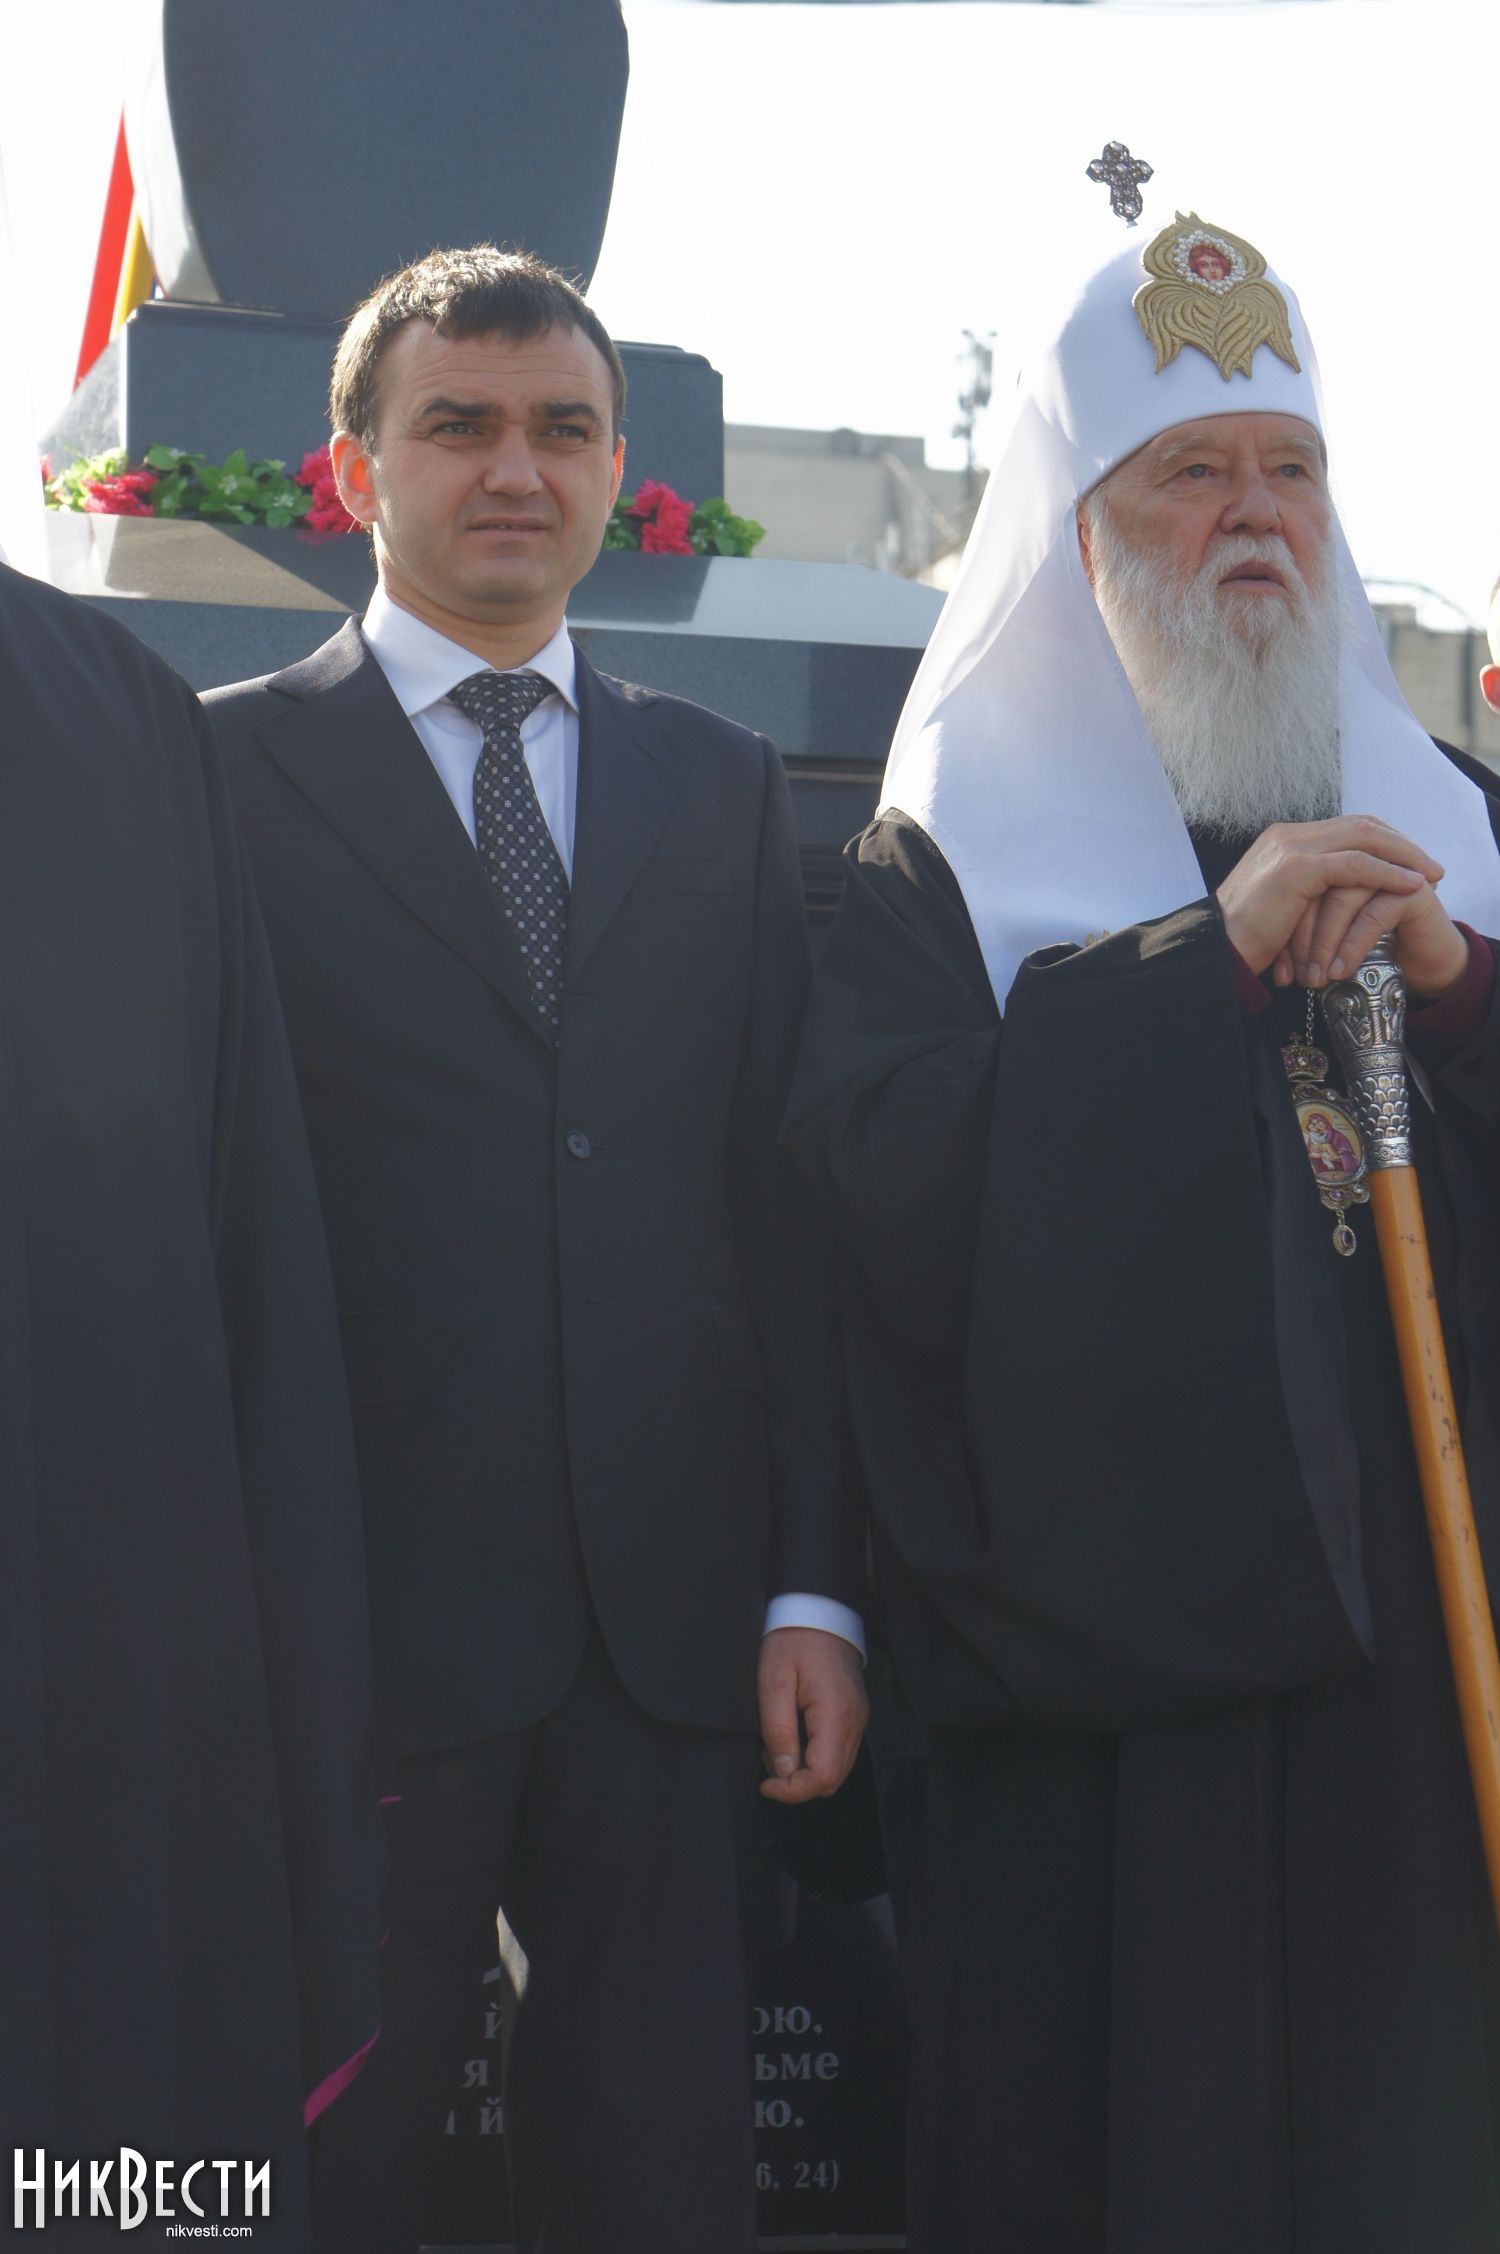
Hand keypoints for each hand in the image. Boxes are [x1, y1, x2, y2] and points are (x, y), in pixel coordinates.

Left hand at [757, 1627, 867, 1804]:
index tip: (765, 1784)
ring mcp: (858, 1719)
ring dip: (806, 1771)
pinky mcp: (854, 1715)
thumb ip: (778, 1730)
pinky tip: (793, 1738)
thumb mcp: (773, 1681)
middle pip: (833, 1780)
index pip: (823, 1776)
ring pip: (837, 1769)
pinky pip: (838, 1751)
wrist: (819, 1611)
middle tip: (768, 1764)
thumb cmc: (794, 1640)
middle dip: (798, 1784)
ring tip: (777, 1748)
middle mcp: (854, 1721)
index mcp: (836, 1714)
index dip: (792, 1791)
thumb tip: (783, 1770)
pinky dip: (815, 1757)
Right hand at [1217, 816, 1465, 997]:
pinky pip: (1356, 865)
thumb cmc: (1245, 940)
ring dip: (1405, 856)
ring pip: (1364, 837)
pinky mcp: (1297, 869)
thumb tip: (1341, 899)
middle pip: (1361, 824)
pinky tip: (1412, 885)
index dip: (1384, 842)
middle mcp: (1288, 835)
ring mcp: (1291, 848)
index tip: (1411, 864)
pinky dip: (1388, 873)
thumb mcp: (1282, 905)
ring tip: (1432, 876)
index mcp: (1284, 840)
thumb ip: (1309, 892)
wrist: (1215, 951)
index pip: (1347, 827)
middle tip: (1432, 867)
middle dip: (1402, 844)